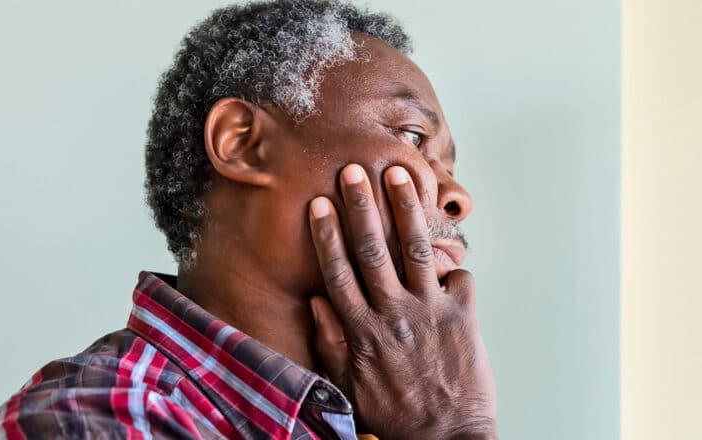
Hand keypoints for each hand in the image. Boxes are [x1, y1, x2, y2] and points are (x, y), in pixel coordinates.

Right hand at [308, 164, 496, 438]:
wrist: (445, 439)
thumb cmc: (393, 414)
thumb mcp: (348, 385)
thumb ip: (331, 342)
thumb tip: (319, 302)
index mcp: (363, 330)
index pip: (339, 272)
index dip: (328, 235)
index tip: (320, 204)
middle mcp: (394, 314)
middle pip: (374, 251)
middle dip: (363, 207)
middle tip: (355, 171)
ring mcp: (430, 314)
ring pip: (415, 251)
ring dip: (406, 210)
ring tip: (400, 176)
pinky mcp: (464, 319)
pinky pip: (462, 279)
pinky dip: (457, 266)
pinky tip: (451, 259)